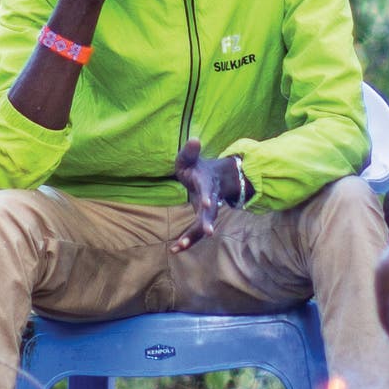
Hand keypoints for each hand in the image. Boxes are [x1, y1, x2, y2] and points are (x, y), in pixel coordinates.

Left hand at [168, 137, 250, 253]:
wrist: (213, 178)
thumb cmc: (197, 168)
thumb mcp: (190, 158)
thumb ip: (190, 151)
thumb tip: (194, 139)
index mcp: (206, 183)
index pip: (207, 189)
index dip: (207, 195)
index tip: (208, 202)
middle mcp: (210, 199)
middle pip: (211, 212)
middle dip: (209, 222)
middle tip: (209, 232)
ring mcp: (207, 211)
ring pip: (204, 225)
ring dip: (194, 236)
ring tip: (181, 246)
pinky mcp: (202, 219)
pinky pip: (196, 233)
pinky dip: (188, 241)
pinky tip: (175, 249)